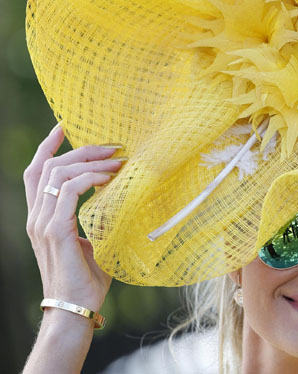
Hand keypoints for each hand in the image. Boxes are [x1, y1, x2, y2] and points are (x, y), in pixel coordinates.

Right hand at [24, 124, 123, 312]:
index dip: (47, 147)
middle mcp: (36, 216)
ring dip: (90, 162)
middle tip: (110, 146)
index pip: (36, 173)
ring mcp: (42, 223)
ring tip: (118, 161)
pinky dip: (90, 178)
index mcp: (41, 216)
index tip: (63, 126)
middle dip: (80, 150)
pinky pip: (69, 191)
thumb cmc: (88, 278)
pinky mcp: (54, 231)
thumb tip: (122, 194)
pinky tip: (109, 179)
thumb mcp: (95, 238)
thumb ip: (99, 215)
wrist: (76, 309)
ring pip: (58, 174)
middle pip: (49, 166)